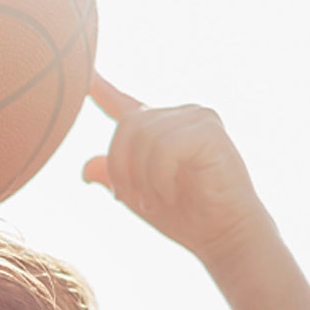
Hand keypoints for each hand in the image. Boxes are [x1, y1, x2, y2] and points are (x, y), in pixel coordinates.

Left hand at [83, 74, 274, 268]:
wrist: (224, 234)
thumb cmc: (187, 217)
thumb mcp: (140, 198)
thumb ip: (115, 179)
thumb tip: (86, 169)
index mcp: (161, 131)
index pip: (126, 106)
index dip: (102, 90)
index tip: (85, 76)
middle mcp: (179, 116)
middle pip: (126, 125)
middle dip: (119, 167)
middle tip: (129, 199)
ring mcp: (197, 118)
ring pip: (144, 136)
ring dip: (141, 177)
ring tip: (156, 199)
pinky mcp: (209, 130)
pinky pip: (164, 147)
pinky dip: (160, 176)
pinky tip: (170, 193)